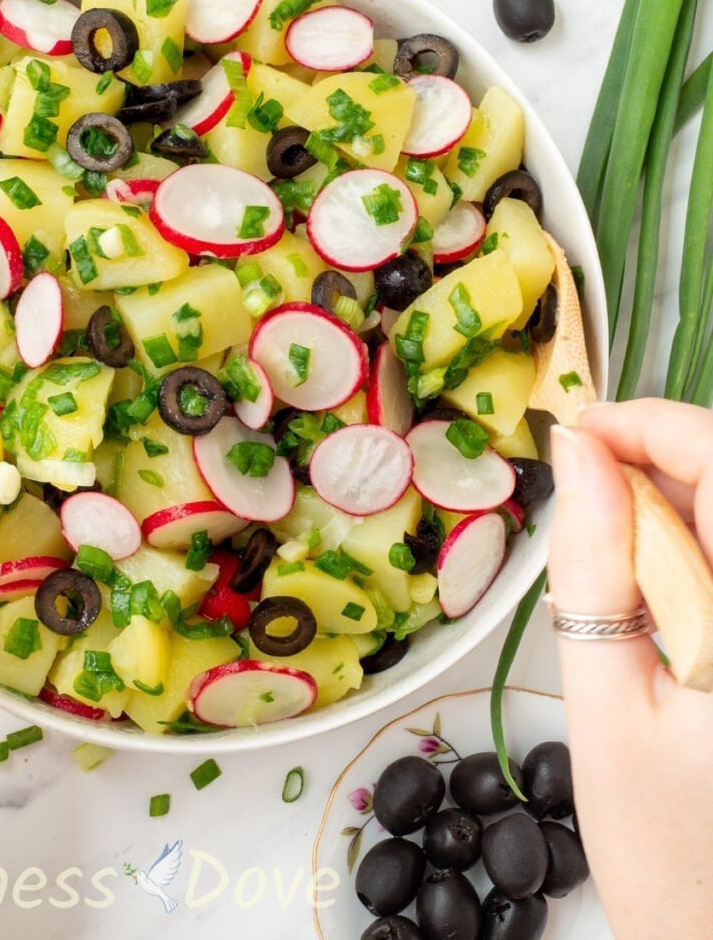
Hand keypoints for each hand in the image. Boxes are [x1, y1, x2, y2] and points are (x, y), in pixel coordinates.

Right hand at [548, 399, 712, 939]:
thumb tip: (578, 451)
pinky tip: (655, 589)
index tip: (577, 428)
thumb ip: (593, 565)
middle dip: (657, 460)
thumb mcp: (606, 698)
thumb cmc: (667, 848)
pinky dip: (694, 552)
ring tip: (611, 556)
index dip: (651, 423)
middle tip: (579, 484)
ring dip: (674, 508)